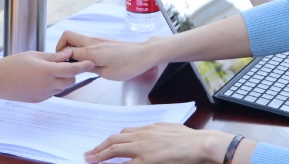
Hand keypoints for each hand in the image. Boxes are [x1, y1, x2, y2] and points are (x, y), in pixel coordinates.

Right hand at [0, 47, 93, 102]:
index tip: (91, 62)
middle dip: (72, 72)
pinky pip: (52, 92)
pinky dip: (53, 85)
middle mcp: (47, 85)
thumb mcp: (34, 55)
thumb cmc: (13, 64)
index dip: (84, 65)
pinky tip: (43, 78)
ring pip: (62, 87)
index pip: (72, 70)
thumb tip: (69, 53)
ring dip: (62, 79)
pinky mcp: (38, 100)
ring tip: (51, 69)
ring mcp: (43, 94)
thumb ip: (54, 56)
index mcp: (47, 72)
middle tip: (66, 62)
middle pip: (70, 80)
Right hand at [56, 30, 160, 80]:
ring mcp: (98, 40)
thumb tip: (80, 67)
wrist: (144, 54)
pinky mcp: (103, 41)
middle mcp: (92, 42)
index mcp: (91, 51)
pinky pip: (86, 42)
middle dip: (61, 47)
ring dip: (71, 48)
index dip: (61, 59)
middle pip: (68, 36)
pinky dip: (81, 49)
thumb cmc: (128, 65)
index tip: (62, 67)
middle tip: (64, 61)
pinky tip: (87, 61)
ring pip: (77, 39)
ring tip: (76, 63)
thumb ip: (90, 69)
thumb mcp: (107, 74)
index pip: (67, 50)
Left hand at [84, 123, 234, 163]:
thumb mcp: (169, 128)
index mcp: (148, 129)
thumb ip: (157, 129)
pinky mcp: (147, 160)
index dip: (111, 140)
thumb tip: (151, 128)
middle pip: (114, 140)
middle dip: (99, 148)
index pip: (123, 133)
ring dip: (100, 155)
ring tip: (91, 160)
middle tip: (89, 154)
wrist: (199, 144)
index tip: (104, 145)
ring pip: (115, 150)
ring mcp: (143, 149)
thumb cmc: (189, 138)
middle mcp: (142, 137)